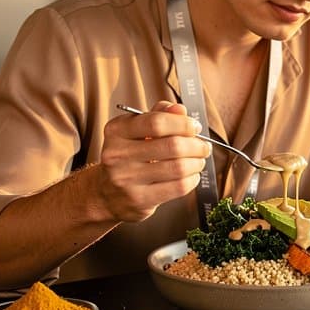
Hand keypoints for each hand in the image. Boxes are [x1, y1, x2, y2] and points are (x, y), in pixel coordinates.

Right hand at [97, 101, 210, 221]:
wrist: (105, 194)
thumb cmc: (127, 157)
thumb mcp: (136, 131)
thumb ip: (159, 115)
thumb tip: (181, 110)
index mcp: (117, 131)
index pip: (157, 122)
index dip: (183, 123)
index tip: (195, 127)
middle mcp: (117, 154)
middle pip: (172, 146)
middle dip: (196, 145)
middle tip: (203, 147)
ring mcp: (126, 179)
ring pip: (178, 168)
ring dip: (196, 163)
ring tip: (199, 161)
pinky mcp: (139, 200)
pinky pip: (177, 187)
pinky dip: (192, 180)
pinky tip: (191, 176)